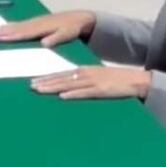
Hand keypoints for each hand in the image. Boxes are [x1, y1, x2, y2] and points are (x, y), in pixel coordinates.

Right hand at [0, 10, 95, 46]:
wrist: (80, 18)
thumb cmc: (74, 28)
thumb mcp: (69, 34)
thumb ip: (57, 38)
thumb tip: (44, 43)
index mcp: (44, 26)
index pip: (26, 32)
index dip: (14, 36)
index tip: (2, 38)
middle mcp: (38, 22)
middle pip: (18, 28)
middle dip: (4, 31)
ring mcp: (37, 21)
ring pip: (19, 25)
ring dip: (5, 28)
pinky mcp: (38, 21)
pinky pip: (22, 23)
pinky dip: (12, 25)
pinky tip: (5, 27)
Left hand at [31, 66, 151, 99]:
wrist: (135, 80)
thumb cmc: (116, 80)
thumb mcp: (97, 77)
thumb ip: (83, 81)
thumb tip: (67, 89)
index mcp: (85, 70)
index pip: (62, 73)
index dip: (47, 78)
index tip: (33, 81)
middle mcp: (86, 74)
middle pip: (62, 78)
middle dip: (45, 82)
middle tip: (30, 86)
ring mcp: (93, 82)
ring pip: (69, 84)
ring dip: (54, 87)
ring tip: (40, 90)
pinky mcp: (101, 90)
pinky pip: (84, 93)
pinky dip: (73, 94)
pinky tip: (62, 96)